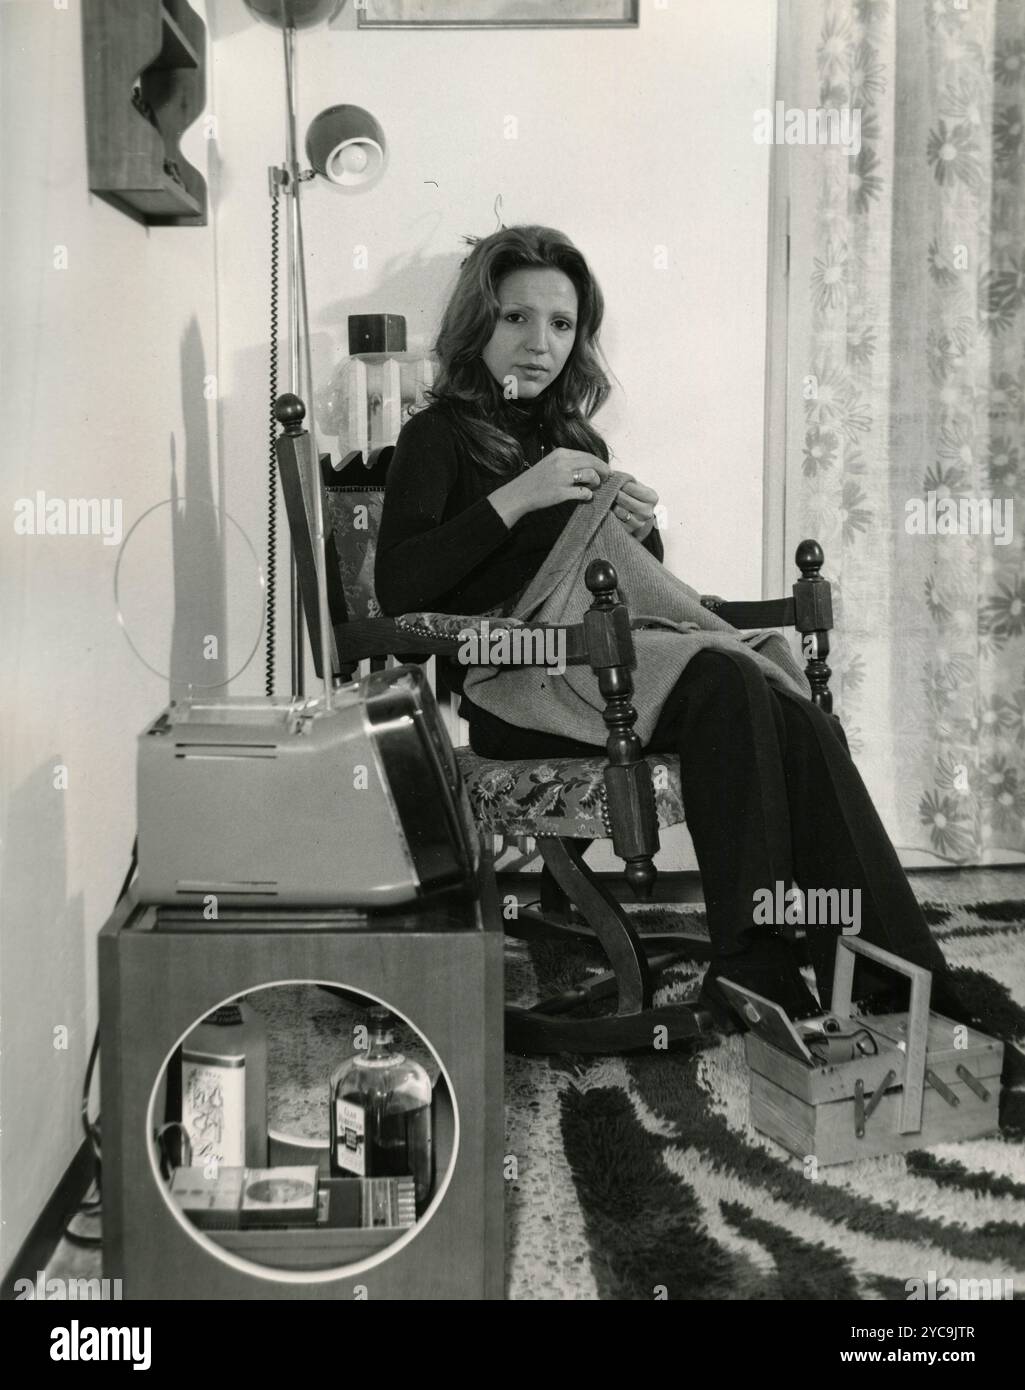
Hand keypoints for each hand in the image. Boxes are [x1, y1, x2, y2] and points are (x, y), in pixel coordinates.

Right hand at [488, 448, 609, 527]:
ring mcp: (562, 478)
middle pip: (593, 463)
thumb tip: (589, 465)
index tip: (605, 469)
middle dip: (603, 471)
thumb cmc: (535, 480)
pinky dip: (588, 495)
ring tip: (593, 487)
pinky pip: (584, 492)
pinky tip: (586, 496)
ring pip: (591, 476)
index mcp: (561, 453)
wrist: (519, 493)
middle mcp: (562, 463)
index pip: (587, 455)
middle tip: (607, 478)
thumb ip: (568, 461)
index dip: (599, 463)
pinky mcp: (561, 493)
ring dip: (596, 483)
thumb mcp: (551, 462)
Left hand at [612, 478, 658, 540]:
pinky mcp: (630, 531)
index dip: (620, 484)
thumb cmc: (635, 498)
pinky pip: (616, 522)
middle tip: (606, 490)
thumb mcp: (637, 487)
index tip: (614, 482)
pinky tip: (607, 509)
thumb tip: (612, 474)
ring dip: (611, 505)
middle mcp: (648, 512)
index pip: (632, 487)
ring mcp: (640, 523)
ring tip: (606, 499)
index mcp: (652, 497)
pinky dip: (610, 515)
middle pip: (626, 500)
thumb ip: (627, 480)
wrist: (639, 518)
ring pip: (620, 511)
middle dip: (614, 494)